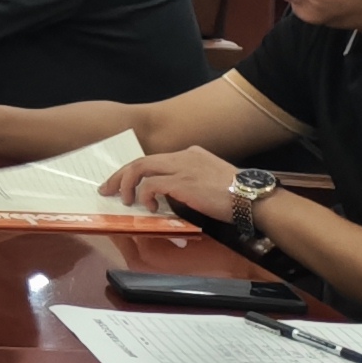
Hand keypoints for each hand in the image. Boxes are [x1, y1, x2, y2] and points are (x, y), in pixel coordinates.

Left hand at [112, 149, 241, 221]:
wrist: (255, 198)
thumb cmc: (237, 196)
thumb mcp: (210, 183)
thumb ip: (189, 184)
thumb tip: (169, 199)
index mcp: (191, 154)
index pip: (155, 159)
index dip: (135, 171)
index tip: (122, 183)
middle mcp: (184, 156)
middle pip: (141, 161)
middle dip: (120, 175)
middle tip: (107, 190)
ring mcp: (182, 167)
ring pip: (141, 168)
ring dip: (126, 184)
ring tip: (123, 200)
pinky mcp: (182, 182)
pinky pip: (151, 185)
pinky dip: (144, 195)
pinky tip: (147, 207)